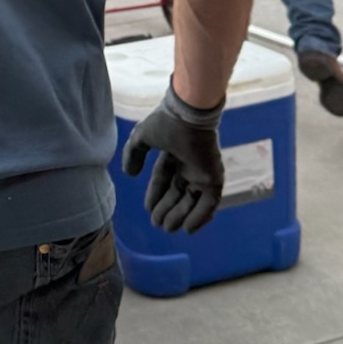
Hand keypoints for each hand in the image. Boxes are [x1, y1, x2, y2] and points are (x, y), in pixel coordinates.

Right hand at [121, 86, 224, 233]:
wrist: (188, 114)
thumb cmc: (166, 123)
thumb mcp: (141, 137)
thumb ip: (133, 154)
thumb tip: (129, 174)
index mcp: (173, 154)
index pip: (163, 179)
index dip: (155, 194)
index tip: (147, 208)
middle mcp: (188, 165)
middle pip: (177, 193)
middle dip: (167, 209)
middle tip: (157, 224)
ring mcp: (202, 172)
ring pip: (192, 201)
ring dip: (181, 216)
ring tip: (168, 228)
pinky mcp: (214, 178)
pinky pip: (208, 203)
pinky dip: (199, 217)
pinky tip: (187, 229)